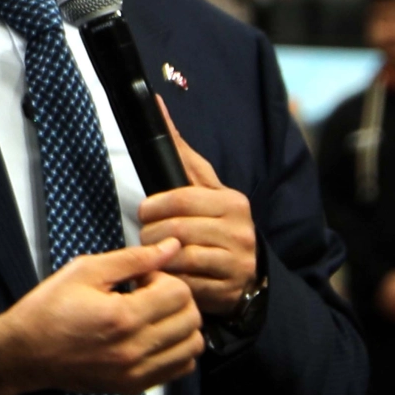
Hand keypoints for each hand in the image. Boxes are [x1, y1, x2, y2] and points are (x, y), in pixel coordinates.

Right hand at [0, 238, 204, 394]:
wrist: (25, 353)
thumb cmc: (48, 310)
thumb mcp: (85, 270)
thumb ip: (133, 258)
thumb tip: (169, 248)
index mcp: (122, 317)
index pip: (179, 293)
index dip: (163, 276)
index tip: (141, 277)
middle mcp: (134, 350)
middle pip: (191, 319)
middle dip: (175, 298)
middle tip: (147, 293)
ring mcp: (136, 373)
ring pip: (192, 346)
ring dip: (180, 324)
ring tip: (152, 314)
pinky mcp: (134, 386)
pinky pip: (180, 369)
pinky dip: (176, 349)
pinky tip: (153, 335)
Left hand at [137, 97, 257, 316]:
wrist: (248, 271)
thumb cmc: (216, 221)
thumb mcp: (204, 186)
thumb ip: (180, 151)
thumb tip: (156, 103)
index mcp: (233, 202)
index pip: (180, 199)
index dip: (153, 207)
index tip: (146, 211)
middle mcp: (240, 232)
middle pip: (175, 230)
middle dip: (151, 234)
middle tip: (147, 236)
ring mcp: (235, 263)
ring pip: (178, 258)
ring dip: (158, 257)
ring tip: (155, 254)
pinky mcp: (227, 291)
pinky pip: (185, 284)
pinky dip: (169, 278)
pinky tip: (167, 273)